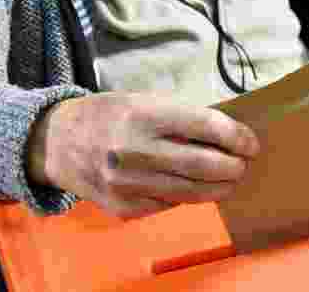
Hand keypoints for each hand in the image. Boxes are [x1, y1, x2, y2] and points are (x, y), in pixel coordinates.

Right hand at [28, 93, 259, 218]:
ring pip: (190, 192)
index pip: (205, 126)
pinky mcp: (123, 208)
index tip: (251, 143)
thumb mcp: (142, 100)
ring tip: (230, 180)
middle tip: (244, 164)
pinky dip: (186, 197)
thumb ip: (181, 116)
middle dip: (233, 167)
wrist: (57, 142)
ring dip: (219, 188)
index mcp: (142, 114)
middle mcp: (134, 150)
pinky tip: (193, 188)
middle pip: (203, 165)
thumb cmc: (107, 114)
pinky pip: (168, 205)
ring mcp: (127, 184)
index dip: (236, 136)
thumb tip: (227, 133)